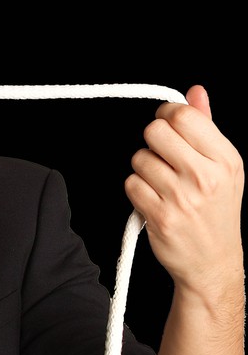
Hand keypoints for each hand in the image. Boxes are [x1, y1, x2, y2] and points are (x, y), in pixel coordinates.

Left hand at [125, 85, 243, 296]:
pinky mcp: (160, 216)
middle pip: (155, 131)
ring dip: (143, 169)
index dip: (166, 115)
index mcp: (225, 159)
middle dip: (152, 140)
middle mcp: (205, 177)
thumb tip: (194, 91)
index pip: (183, 116)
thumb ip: (206, 127)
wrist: (212, 262)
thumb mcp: (223, 167)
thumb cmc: (215, 211)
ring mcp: (182, 197)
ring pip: (139, 159)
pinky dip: (136, 190)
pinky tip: (153, 200)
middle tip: (161, 155)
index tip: (166, 125)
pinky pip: (131, 185)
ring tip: (161, 184)